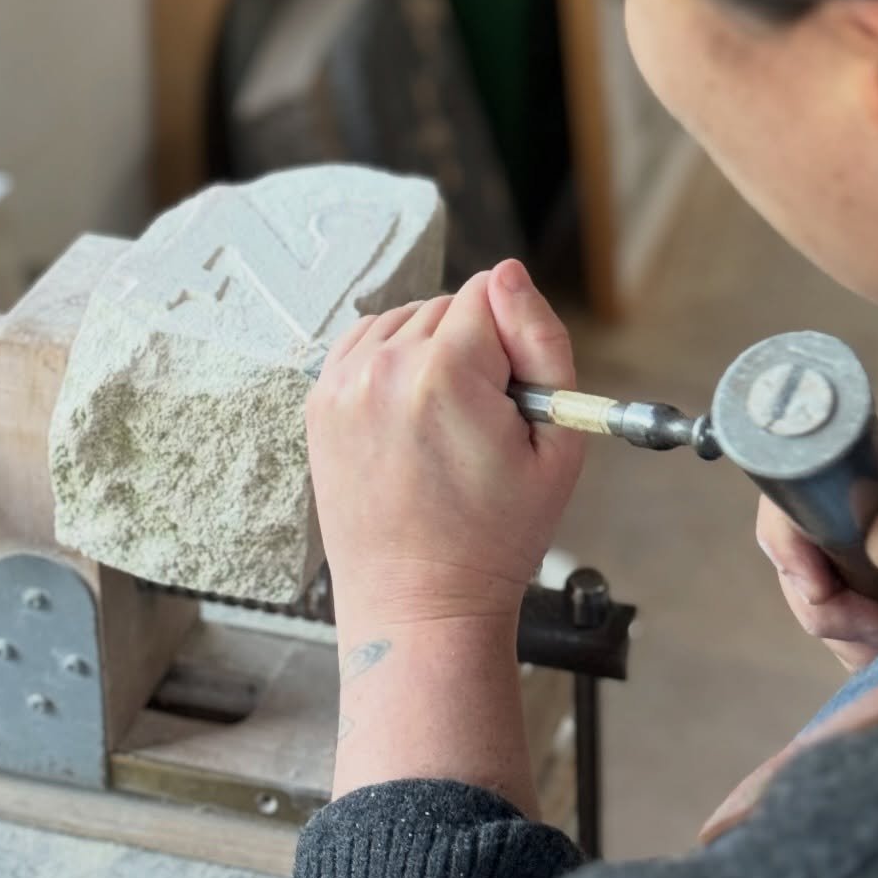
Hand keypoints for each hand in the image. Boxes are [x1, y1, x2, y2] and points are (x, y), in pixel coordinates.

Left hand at [307, 261, 584, 632]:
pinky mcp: (319, 403)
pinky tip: (412, 412)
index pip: (489, 294)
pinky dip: (392, 362)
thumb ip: (542, 343)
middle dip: (475, 349)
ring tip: (445, 423)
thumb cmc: (494, 538)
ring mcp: (342, 386)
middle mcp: (383, 371)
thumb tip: (510, 274)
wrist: (419, 603)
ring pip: (406, 320)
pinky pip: (365, 343)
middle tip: (481, 423)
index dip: (513, 342)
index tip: (509, 398)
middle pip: (448, 306)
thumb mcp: (557, 443)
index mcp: (444, 377)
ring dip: (431, 352)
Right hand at [756, 408, 877, 673]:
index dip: (799, 531)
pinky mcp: (861, 541)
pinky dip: (848, 627)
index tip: (822, 592)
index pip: (817, 465)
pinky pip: (822, 586)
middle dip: (827, 595)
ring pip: (805, 566)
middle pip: (797, 523)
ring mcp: (867, 502)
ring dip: (842, 620)